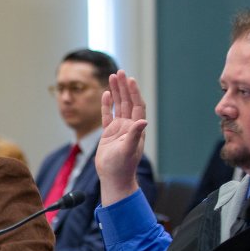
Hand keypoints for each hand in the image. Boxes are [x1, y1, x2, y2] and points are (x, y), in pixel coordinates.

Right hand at [94, 71, 148, 205]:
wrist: (113, 178)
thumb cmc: (122, 167)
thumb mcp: (128, 150)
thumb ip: (135, 135)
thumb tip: (143, 121)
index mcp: (136, 129)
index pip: (137, 106)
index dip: (134, 92)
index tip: (130, 80)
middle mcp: (129, 126)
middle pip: (127, 102)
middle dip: (124, 87)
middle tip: (119, 72)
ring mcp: (119, 129)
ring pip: (118, 106)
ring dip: (116, 92)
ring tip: (112, 77)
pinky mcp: (108, 134)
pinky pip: (107, 115)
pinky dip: (107, 105)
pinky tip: (106, 94)